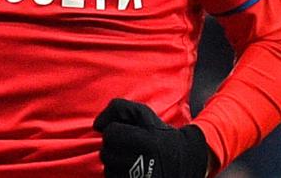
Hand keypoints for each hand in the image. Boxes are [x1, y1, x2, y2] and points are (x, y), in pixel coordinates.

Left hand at [94, 98, 211, 177]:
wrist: (184, 161)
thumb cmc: (157, 134)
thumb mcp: (143, 114)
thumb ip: (118, 109)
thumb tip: (96, 125)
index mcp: (148, 141)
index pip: (110, 133)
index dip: (116, 130)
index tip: (128, 133)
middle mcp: (144, 163)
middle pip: (106, 153)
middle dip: (114, 148)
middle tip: (130, 148)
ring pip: (107, 169)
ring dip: (115, 164)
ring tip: (132, 161)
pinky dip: (118, 176)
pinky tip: (131, 172)